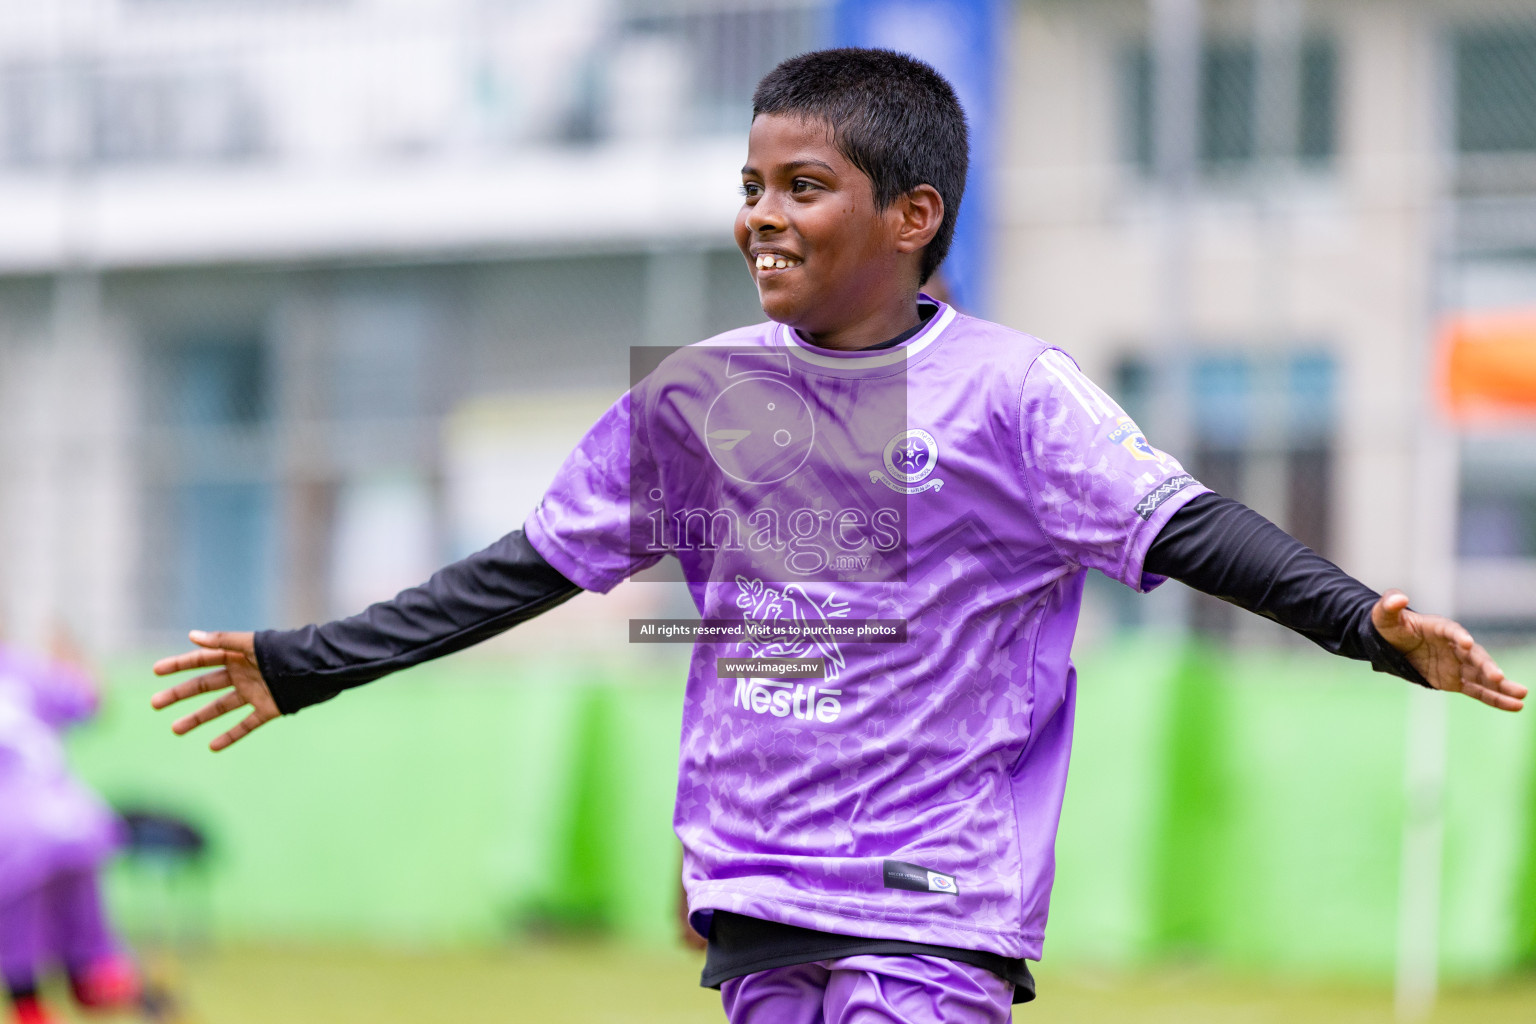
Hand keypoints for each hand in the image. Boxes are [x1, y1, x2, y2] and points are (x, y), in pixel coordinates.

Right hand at [151, 631, 280, 750]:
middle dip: (179, 694)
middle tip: (155, 704)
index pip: (201, 660)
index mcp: (237, 656)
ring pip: (219, 707)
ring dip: (197, 718)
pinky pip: (245, 724)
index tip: (156, 671)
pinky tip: (212, 746)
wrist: (316, 667)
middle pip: (204, 685)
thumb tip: (191, 636)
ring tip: (175, 728)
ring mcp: (253, 693)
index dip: (179, 664)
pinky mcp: (268, 708)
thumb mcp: (251, 644)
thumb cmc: (283, 651)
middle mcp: (242, 675)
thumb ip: (222, 641)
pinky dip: (230, 736)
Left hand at [1371, 591, 1526, 711]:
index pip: (1452, 631)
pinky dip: (1495, 699)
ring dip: (1501, 686)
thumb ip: (1389, 606)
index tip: (1466, 643)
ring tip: (1522, 695)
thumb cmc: (1391, 626)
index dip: (1458, 637)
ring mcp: (1458, 664)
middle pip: (1474, 656)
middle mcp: (1456, 646)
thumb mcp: (1384, 615)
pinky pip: (1478, 691)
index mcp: (1441, 628)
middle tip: (1497, 677)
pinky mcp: (1456, 681)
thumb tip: (1399, 598)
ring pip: (1482, 676)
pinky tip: (1515, 706)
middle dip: (1486, 666)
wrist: (1393, 644)